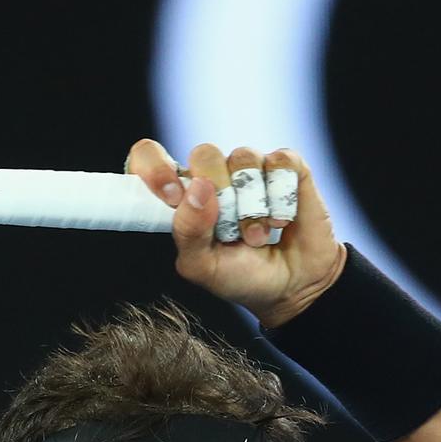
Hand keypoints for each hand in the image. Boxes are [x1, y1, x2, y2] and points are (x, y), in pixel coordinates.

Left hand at [125, 138, 346, 328]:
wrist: (290, 288)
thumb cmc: (239, 277)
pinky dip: (281, 198)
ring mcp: (248, 169)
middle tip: (231, 233)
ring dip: (254, 208)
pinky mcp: (284, 166)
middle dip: (219, 197)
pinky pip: (280, 162)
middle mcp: (213, 175)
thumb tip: (198, 189)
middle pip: (204, 154)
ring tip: (257, 237)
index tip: (170, 197)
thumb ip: (188, 233)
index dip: (155, 168)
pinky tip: (281, 221)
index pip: (150, 157)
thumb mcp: (203, 267)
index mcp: (182, 196)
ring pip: (244, 158)